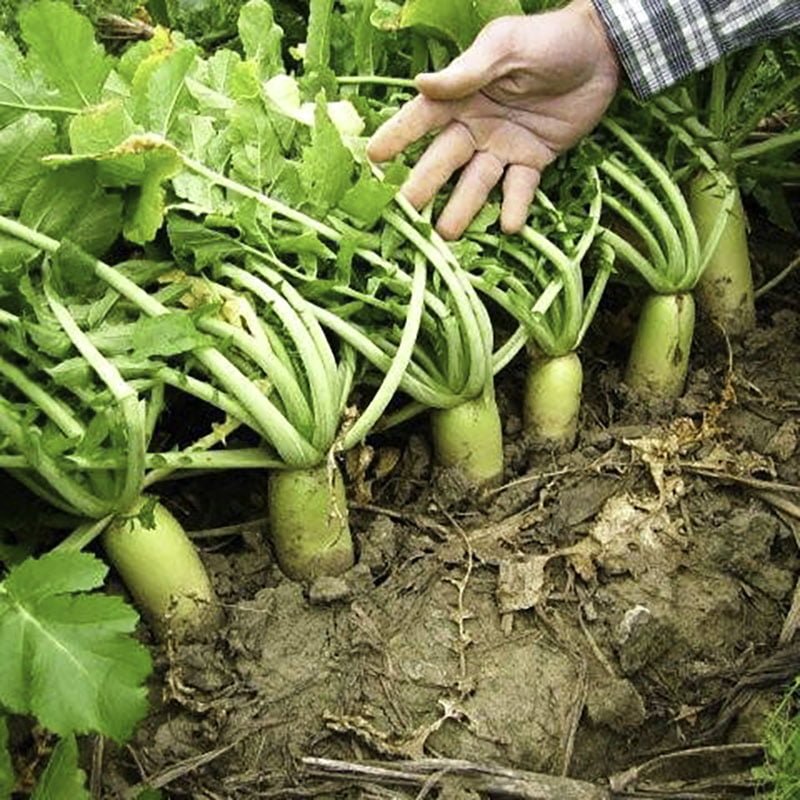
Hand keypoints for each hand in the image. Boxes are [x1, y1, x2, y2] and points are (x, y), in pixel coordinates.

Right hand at [367, 0, 619, 238]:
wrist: (602, 51)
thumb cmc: (548, 39)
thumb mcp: (506, 46)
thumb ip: (467, 71)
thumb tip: (422, 84)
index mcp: (461, 96)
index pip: (420, 119)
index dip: (396, 137)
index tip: (371, 159)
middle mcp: (474, 126)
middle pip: (442, 161)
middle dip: (422, 186)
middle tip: (404, 212)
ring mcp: (502, 147)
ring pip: (476, 183)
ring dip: (462, 208)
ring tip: (447, 233)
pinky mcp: (532, 160)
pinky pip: (520, 188)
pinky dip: (515, 208)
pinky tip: (509, 227)